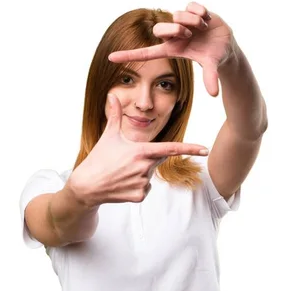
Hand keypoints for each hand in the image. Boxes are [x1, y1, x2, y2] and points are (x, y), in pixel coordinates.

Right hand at [68, 93, 208, 206]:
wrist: (86, 186)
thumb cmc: (98, 158)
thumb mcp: (108, 136)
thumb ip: (115, 115)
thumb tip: (112, 95)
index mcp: (141, 151)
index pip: (171, 148)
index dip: (190, 148)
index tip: (205, 149)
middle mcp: (145, 167)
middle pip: (156, 162)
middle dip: (145, 160)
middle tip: (125, 162)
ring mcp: (143, 183)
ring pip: (150, 177)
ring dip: (140, 175)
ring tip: (122, 174)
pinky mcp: (139, 196)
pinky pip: (145, 190)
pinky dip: (136, 188)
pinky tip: (122, 185)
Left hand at [108, 1, 236, 96]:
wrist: (226, 45)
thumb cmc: (214, 57)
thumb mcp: (211, 67)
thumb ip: (210, 78)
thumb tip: (214, 94)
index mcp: (172, 49)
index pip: (146, 53)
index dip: (128, 56)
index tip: (110, 59)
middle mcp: (174, 36)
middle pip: (160, 28)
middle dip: (176, 29)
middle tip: (191, 34)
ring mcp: (182, 22)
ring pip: (177, 15)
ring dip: (192, 21)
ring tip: (203, 27)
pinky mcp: (191, 11)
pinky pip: (190, 5)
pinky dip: (200, 11)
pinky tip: (207, 19)